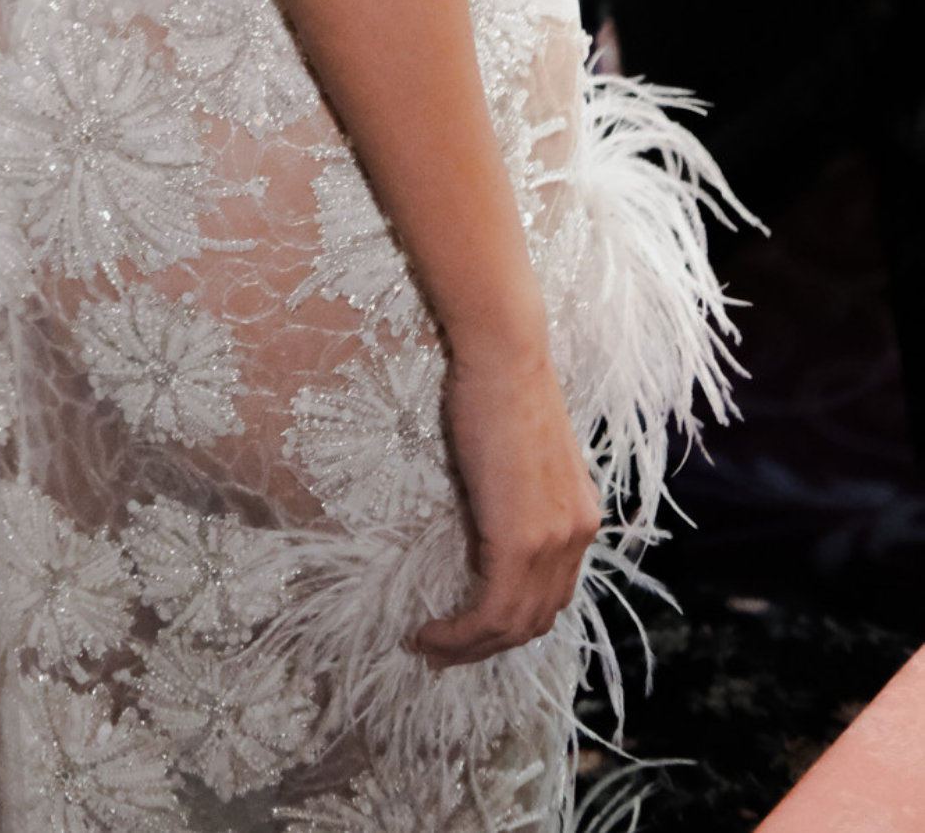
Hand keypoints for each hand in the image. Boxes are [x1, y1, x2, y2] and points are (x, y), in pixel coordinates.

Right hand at [414, 345, 599, 669]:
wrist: (505, 357)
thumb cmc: (498, 390)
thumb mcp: (514, 459)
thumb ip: (511, 500)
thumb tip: (482, 528)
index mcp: (579, 516)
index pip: (551, 592)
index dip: (510, 620)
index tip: (467, 626)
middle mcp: (577, 535)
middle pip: (536, 619)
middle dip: (488, 645)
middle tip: (442, 649)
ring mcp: (554, 541)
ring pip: (514, 625)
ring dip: (469, 646)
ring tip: (429, 646)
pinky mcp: (521, 541)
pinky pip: (492, 611)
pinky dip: (461, 633)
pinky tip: (430, 630)